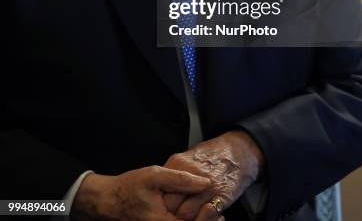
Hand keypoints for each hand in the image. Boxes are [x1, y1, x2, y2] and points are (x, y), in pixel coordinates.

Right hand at [72, 165, 210, 220]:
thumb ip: (181, 179)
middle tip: (221, 212)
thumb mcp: (155, 176)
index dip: (208, 218)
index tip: (218, 206)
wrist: (109, 200)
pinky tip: (198, 213)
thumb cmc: (130, 187)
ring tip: (215, 213)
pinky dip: (189, 220)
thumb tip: (206, 181)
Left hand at [163, 130, 263, 219]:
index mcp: (180, 163)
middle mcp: (192, 175)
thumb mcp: (189, 155)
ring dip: (187, 217)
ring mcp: (207, 187)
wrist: (239, 152)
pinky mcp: (221, 197)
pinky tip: (201, 214)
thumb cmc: (213, 154)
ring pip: (186, 214)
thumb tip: (160, 186)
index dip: (161, 201)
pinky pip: (206, 215)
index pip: (162, 189)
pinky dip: (202, 218)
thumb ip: (174, 171)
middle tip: (173, 214)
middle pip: (171, 204)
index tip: (162, 206)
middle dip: (171, 212)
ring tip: (189, 215)